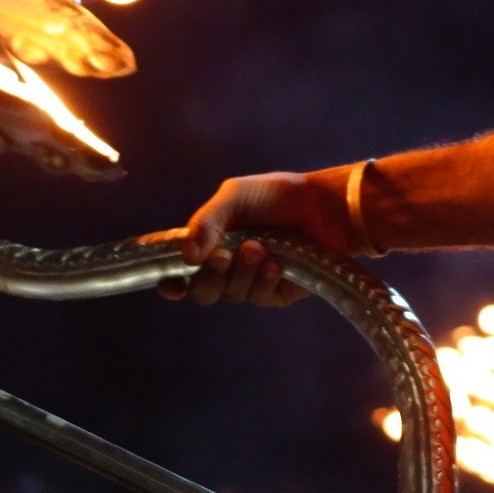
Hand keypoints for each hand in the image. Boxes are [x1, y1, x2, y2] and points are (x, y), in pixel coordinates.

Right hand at [173, 170, 352, 306]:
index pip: (180, 271)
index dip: (170, 282)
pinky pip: (258, 297)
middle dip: (209, 277)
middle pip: (202, 291)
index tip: (171, 285)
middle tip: (223, 257)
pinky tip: (277, 263)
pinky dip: (264, 280)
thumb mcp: (234, 196)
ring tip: (259, 248)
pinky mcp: (275, 293)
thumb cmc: (276, 195)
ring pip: (230, 294)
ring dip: (241, 273)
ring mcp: (250, 282)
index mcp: (210, 243)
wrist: (323, 204)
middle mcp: (226, 267)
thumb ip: (206, 222)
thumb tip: (186, 255)